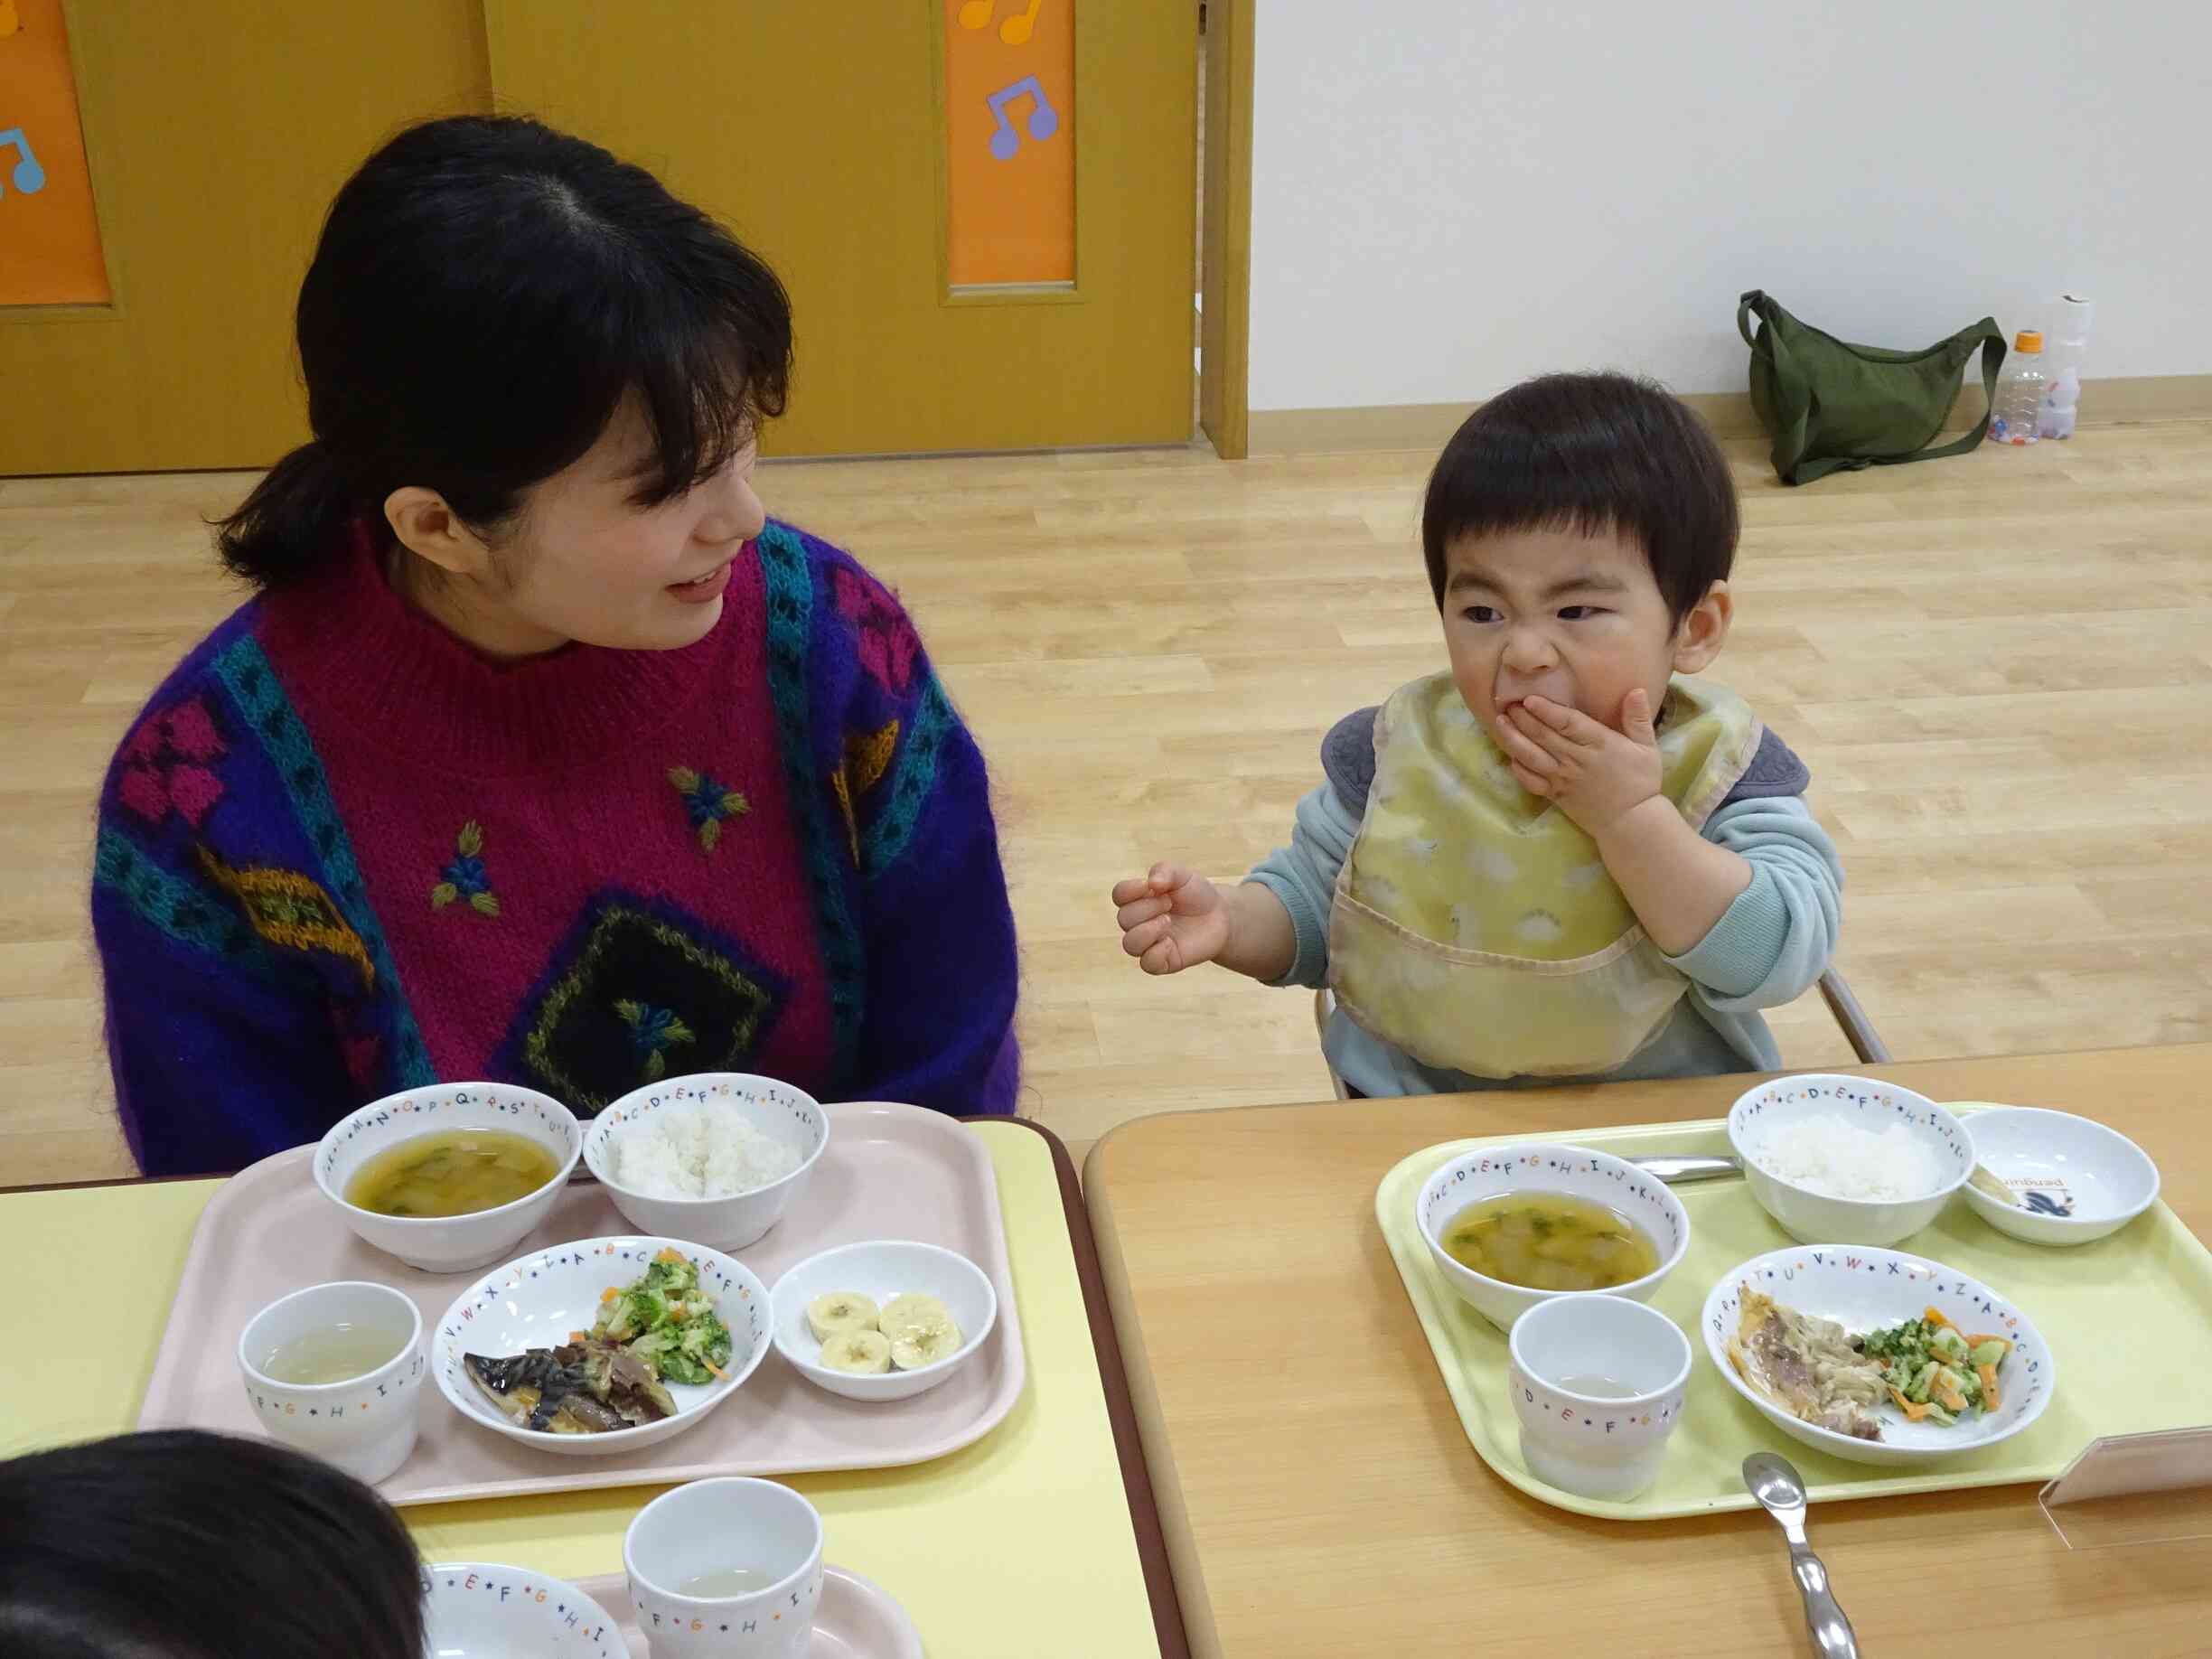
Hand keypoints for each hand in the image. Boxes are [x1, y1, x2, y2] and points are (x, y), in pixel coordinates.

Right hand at [1111, 862, 1232, 974]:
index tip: (1149, 886)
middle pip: (1124, 918)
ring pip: (1130, 944)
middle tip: (1169, 903)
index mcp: (1139, 899)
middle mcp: (1139, 922)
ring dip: (1147, 931)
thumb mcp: (1183, 875)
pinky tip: (1170, 943)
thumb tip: (1152, 883)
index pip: (1119, 895)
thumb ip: (1165, 871)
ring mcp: (1150, 943)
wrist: (1219, 915)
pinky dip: (1156, 953)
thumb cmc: (1196, 894)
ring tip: (1167, 921)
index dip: (1129, 890)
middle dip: (1147, 908)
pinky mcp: (1164, 961)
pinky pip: (1147, 964)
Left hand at [1498, 689, 1663, 836]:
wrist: (1631, 822)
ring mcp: (1563, 778)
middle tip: (1508, 703)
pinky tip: (1510, 755)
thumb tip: (1636, 690)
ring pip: (1532, 756)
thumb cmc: (1640, 781)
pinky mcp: (1555, 795)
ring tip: (1501, 723)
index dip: (1547, 710)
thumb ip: (1639, 718)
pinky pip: (1531, 781)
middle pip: (1544, 736)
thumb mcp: (1647, 747)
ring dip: (1514, 739)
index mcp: (1599, 744)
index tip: (1530, 699)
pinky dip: (1519, 769)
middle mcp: (1577, 760)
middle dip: (1523, 718)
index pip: (1568, 723)